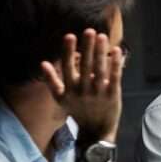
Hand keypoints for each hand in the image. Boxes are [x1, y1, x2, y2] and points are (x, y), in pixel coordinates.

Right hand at [40, 29, 123, 143]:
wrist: (96, 130)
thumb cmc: (78, 110)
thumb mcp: (61, 98)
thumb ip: (52, 81)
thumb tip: (43, 63)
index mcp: (69, 89)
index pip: (67, 66)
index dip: (68, 51)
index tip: (70, 35)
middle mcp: (83, 90)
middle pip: (85, 65)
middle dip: (87, 47)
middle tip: (90, 31)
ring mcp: (99, 93)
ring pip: (100, 69)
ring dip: (101, 52)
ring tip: (102, 36)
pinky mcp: (113, 95)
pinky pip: (115, 77)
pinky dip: (115, 64)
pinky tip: (117, 51)